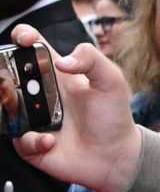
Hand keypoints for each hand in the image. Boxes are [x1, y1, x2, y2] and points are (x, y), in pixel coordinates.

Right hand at [8, 25, 140, 191]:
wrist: (116, 156)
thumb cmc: (113, 116)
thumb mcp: (111, 81)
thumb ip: (91, 59)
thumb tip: (62, 62)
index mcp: (54, 72)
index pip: (30, 46)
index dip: (22, 36)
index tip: (24, 39)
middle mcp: (39, 92)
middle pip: (9, 73)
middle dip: (5, 72)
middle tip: (15, 81)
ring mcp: (32, 117)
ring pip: (6, 105)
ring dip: (12, 107)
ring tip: (34, 114)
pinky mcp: (32, 142)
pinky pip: (19, 139)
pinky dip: (32, 140)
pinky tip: (52, 140)